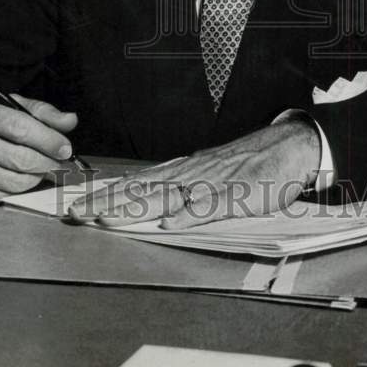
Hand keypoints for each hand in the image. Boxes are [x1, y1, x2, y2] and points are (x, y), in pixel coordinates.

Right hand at [0, 95, 78, 204]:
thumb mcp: (6, 105)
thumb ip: (40, 112)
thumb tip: (69, 121)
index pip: (20, 128)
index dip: (47, 139)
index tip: (65, 146)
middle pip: (20, 158)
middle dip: (47, 161)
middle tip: (60, 159)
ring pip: (15, 181)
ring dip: (37, 176)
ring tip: (43, 166)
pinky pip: (5, 194)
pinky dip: (20, 187)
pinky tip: (22, 175)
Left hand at [68, 116, 320, 229]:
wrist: (289, 145)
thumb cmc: (251, 163)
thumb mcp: (211, 175)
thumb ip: (185, 194)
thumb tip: (157, 210)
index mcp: (184, 172)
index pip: (138, 184)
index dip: (108, 195)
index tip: (81, 205)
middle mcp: (191, 174)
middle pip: (143, 190)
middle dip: (108, 201)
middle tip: (77, 213)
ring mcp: (213, 183)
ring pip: (168, 195)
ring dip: (136, 206)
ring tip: (107, 216)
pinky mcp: (239, 193)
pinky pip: (212, 204)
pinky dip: (191, 212)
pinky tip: (173, 221)